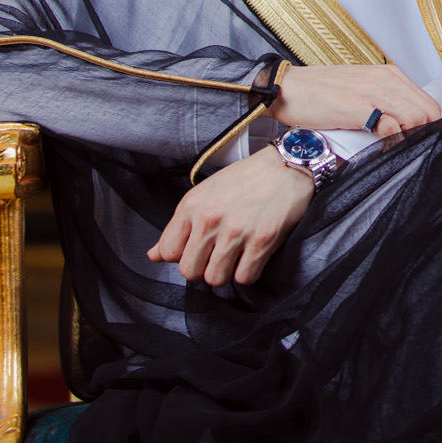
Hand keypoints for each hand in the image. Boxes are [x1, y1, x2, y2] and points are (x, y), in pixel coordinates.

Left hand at [149, 145, 312, 285]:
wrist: (287, 163)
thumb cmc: (246, 179)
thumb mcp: (206, 193)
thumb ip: (179, 225)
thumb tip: (154, 255)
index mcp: (191, 205)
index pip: (167, 252)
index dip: (182, 255)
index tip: (197, 249)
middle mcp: (210, 219)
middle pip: (189, 271)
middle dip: (202, 268)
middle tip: (218, 255)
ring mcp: (236, 231)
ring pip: (215, 278)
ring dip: (226, 272)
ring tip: (237, 255)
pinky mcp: (262, 240)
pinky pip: (244, 278)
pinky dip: (249, 272)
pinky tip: (253, 255)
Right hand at [270, 62, 441, 142]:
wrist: (286, 88)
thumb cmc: (320, 92)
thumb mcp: (361, 89)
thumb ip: (386, 102)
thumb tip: (406, 124)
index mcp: (389, 74)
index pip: (429, 103)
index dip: (427, 125)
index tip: (416, 138)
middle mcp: (385, 80)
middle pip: (428, 112)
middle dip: (422, 133)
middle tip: (403, 146)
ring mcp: (372, 92)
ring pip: (416, 118)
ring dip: (408, 137)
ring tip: (389, 146)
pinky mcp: (356, 108)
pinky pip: (391, 127)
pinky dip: (391, 140)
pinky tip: (378, 145)